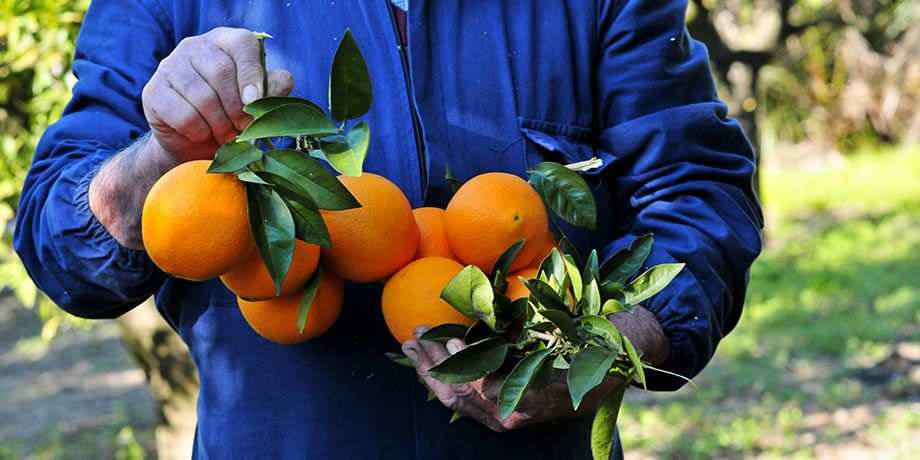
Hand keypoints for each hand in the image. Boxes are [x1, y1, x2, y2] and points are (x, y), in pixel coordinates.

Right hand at [141, 27, 293, 161]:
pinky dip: (198, 131)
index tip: (255, 103)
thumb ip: (273, 89)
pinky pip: (183, 115)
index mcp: (225, 42)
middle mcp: (195, 46)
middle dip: (237, 108)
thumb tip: (282, 81)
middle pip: (222, 71)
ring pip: (202, 95)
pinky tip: (201, 134)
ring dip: (220, 124)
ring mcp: (170, 66)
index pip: (243, 44)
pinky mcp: (154, 91)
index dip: (252, 74)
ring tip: (225, 135)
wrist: (194, 144)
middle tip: (242, 128)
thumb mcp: (257, 104)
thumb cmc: (232, 118)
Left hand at [402, 327, 622, 431]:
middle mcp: (512, 414)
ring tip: (410, 347)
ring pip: (457, 401)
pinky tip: (429, 360)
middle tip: (413, 337)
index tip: (448, 337)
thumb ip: (532, 329)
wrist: (617, 360)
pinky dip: (444, 379)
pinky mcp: (500, 408)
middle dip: (432, 367)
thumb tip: (491, 308)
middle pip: (460, 396)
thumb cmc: (594, 340)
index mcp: (530, 398)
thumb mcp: (570, 332)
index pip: (483, 387)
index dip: (462, 363)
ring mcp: (504, 415)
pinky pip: (465, 399)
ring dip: (430, 373)